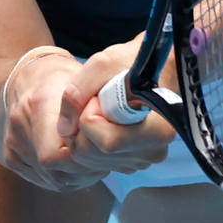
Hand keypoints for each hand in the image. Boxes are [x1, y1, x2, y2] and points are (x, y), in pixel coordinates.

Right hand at [0, 50, 102, 191]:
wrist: (31, 76)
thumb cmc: (67, 77)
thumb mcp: (90, 81)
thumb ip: (104, 105)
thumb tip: (127, 135)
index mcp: (40, 103)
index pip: (57, 154)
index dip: (86, 157)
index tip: (104, 148)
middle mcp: (20, 125)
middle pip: (58, 171)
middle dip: (88, 169)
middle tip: (107, 157)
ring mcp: (13, 142)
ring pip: (54, 180)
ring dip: (80, 175)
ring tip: (95, 159)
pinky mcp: (11, 156)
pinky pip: (43, 179)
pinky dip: (65, 175)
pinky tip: (78, 162)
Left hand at [56, 39, 176, 175]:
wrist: (153, 66)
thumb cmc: (132, 61)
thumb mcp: (103, 64)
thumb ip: (79, 92)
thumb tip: (64, 130)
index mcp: (158, 130)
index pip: (108, 142)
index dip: (90, 118)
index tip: (97, 97)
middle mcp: (154, 151)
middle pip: (93, 154)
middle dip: (82, 126)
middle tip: (96, 100)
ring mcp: (143, 159)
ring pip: (89, 160)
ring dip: (85, 132)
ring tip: (103, 107)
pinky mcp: (131, 161)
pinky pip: (95, 160)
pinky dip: (90, 140)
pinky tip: (104, 120)